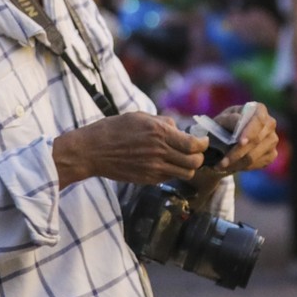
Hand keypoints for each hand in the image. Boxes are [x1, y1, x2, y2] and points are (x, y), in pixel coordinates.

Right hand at [54, 112, 204, 188]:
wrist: (92, 151)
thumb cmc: (114, 129)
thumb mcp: (140, 117)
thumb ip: (163, 122)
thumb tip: (178, 128)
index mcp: (160, 133)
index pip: (194, 144)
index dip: (203, 143)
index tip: (203, 141)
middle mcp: (160, 152)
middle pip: (194, 162)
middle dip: (199, 157)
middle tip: (195, 152)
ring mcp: (154, 168)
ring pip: (186, 174)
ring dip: (188, 167)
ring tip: (182, 160)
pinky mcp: (147, 179)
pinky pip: (169, 178)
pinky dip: (173, 172)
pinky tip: (165, 164)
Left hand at [213, 104, 279, 174]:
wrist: (226, 140)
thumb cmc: (224, 126)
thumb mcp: (221, 120)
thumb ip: (228, 119)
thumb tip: (238, 121)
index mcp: (259, 110)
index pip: (259, 120)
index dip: (250, 132)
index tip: (241, 142)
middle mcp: (270, 124)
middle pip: (256, 141)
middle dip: (237, 153)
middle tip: (221, 163)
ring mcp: (273, 140)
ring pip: (254, 156)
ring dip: (236, 163)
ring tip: (221, 166)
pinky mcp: (272, 154)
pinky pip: (257, 164)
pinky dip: (242, 167)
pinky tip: (232, 165)